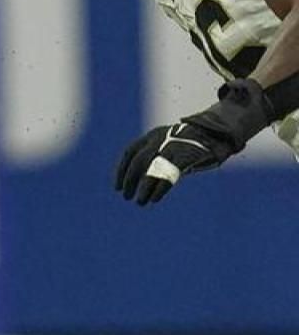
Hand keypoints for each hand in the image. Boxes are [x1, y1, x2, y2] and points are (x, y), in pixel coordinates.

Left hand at [115, 78, 273, 204]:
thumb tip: (140, 181)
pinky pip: (168, 175)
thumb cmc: (190, 143)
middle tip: (126, 196)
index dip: (121, 170)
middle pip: (138, 161)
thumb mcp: (169, 145)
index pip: (130, 153)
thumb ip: (155, 159)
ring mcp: (173, 147)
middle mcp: (159, 139)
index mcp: (152, 135)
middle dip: (130, 180)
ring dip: (143, 188)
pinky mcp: (186, 156)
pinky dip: (159, 188)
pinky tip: (154, 199)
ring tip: (140, 201)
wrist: (217, 132)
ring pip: (152, 169)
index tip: (117, 187)